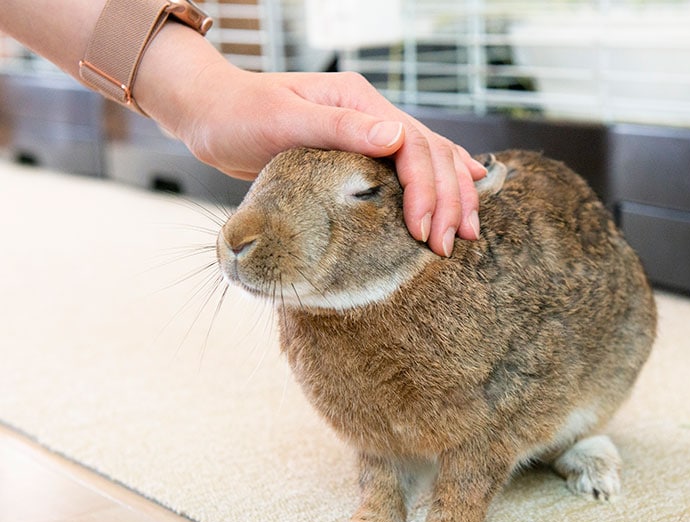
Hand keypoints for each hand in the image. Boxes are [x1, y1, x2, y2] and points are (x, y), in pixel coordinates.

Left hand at [141, 29, 484, 256]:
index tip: (426, 232)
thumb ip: (340, 127)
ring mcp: (371, 129)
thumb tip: (397, 136)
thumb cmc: (240, 116)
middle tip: (452, 245)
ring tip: (469, 230)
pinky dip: (441, 177)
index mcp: (359, 100)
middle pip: (431, 153)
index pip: (413, 145)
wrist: (213, 114)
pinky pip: (412, 162)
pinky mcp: (362, 150)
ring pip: (431, 157)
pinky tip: (467, 184)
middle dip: (448, 200)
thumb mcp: (284, 120)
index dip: (427, 189)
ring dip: (454, 193)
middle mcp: (372, 112)